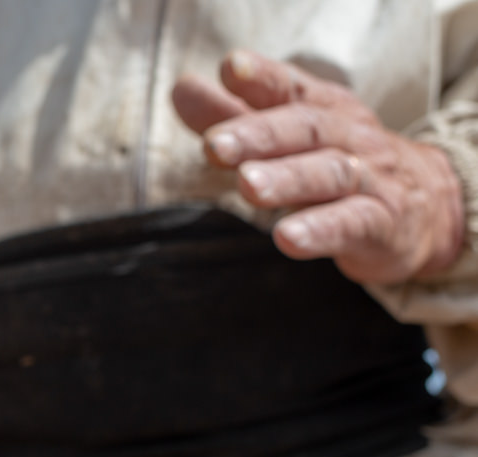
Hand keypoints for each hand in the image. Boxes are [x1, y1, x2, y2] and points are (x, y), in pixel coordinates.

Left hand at [171, 49, 463, 285]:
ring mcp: (370, 180)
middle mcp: (348, 138)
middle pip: (304, 129)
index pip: (291, 89)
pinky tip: (289, 239)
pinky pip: (353, 224)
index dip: (261, 78)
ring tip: (248, 185)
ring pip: (329, 173)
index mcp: (323, 110)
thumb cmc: (341, 163)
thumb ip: (234, 115)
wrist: (424, 207)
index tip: (229, 69)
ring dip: (287, 179)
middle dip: (258, 135)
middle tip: (214, 145)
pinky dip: (321, 230)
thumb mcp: (290, 135)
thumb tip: (181, 88)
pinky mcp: (382, 225)